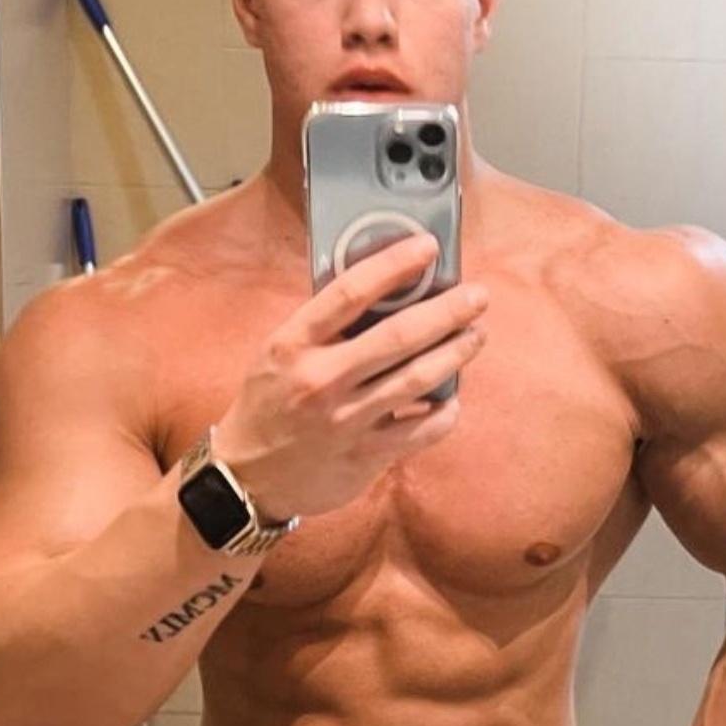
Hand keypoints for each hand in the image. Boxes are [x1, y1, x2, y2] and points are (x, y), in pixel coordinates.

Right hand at [212, 231, 488, 520]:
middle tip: (478, 296)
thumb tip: (384, 293)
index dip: (395, 265)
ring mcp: (345, 420)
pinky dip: (445, 412)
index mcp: (294, 344)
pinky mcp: (365, 456)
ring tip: (476, 336)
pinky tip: (453, 399)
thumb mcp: (279, 354)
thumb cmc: (268, 405)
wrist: (247, 477)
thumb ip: (323, 328)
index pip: (350, 292)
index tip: (428, 248)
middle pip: (398, 335)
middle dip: (448, 311)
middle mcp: (321, 379)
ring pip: (417, 379)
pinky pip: (421, 430)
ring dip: (455, 353)